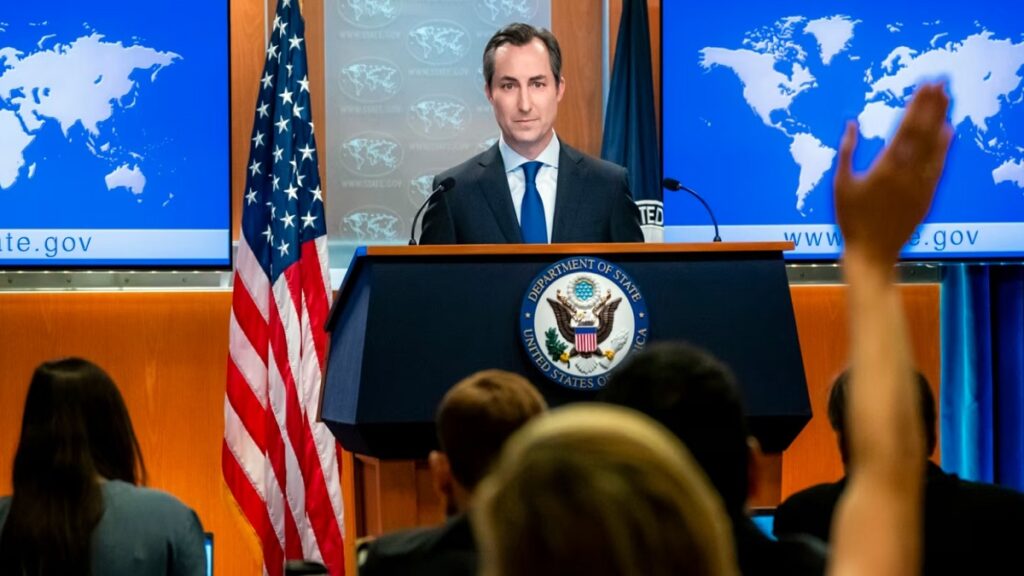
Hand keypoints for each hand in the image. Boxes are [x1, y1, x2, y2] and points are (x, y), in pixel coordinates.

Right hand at [834, 83, 952, 266]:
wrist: (872, 252)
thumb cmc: (851, 219)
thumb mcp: (840, 183)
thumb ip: (846, 150)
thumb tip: (852, 122)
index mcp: (885, 166)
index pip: (906, 127)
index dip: (917, 104)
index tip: (924, 85)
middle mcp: (907, 171)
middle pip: (925, 130)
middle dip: (933, 104)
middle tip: (941, 81)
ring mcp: (921, 183)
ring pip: (935, 144)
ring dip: (942, 118)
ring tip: (947, 98)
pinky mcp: (927, 194)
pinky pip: (939, 165)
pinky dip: (944, 146)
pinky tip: (948, 131)